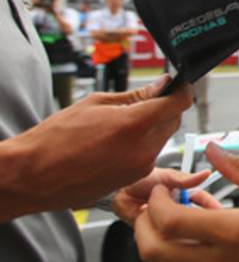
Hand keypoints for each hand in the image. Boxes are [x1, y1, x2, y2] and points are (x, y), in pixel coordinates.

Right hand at [0, 75, 191, 220]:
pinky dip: (143, 143)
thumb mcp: (96, 103)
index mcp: (135, 125)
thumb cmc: (57, 137)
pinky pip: (150, 153)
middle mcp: (144, 149)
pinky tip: (117, 141)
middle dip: (165, 107)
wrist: (34, 176)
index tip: (176, 83)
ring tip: (121, 124)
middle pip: (173, 120)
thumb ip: (136, 96)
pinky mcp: (135, 178)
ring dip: (153, 126)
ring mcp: (141, 167)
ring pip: (163, 137)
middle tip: (144, 99)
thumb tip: (162, 85)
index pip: (179, 103)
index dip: (181, 90)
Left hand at [134, 143, 238, 261]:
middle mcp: (215, 261)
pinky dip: (169, 259)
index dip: (156, 202)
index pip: (169, 220)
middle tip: (156, 205)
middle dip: (144, 223)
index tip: (164, 189)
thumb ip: (238, 168)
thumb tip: (212, 148)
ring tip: (172, 222)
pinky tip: (188, 241)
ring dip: (155, 242)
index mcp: (229, 232)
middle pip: (152, 248)